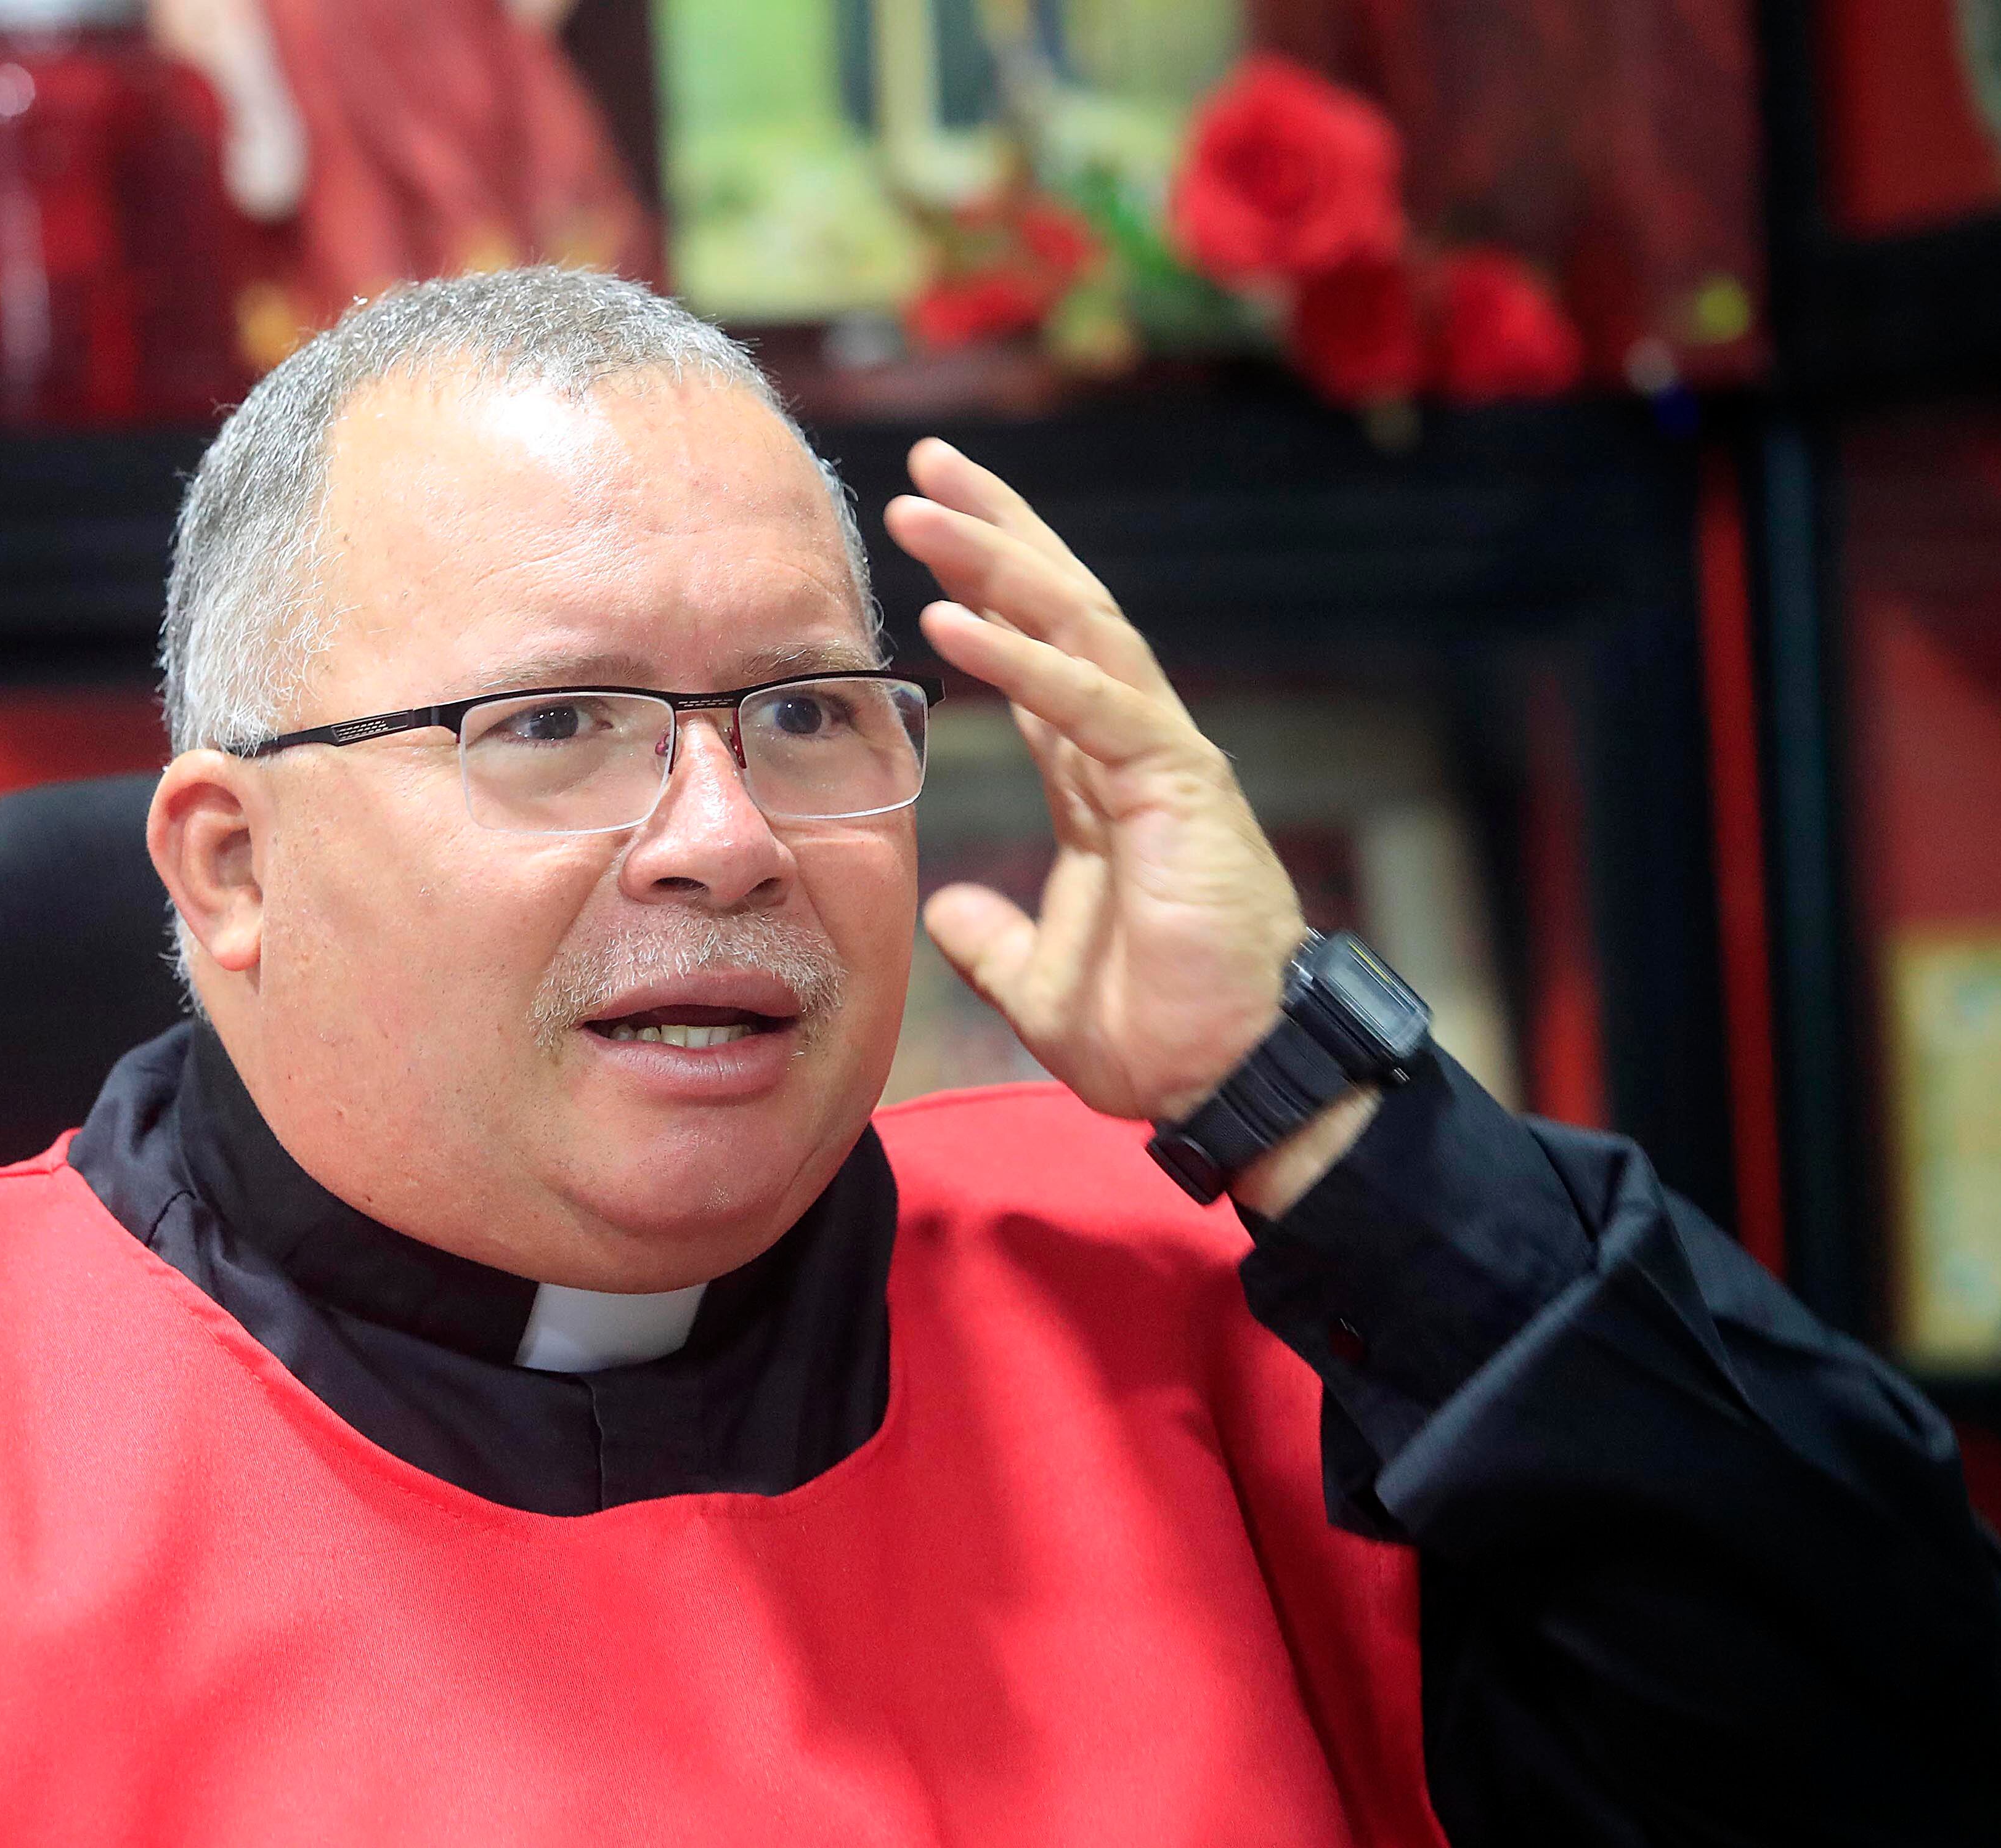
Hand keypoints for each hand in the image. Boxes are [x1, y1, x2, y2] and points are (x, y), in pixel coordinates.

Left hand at [883, 438, 1308, 1132]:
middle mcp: (1133, 749)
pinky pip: (1090, 706)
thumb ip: (991, 939)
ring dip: (996, 562)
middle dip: (993, 531)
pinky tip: (956, 618)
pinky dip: (1022, 660)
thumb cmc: (1160, 1034)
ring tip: (921, 507)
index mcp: (1102, 780)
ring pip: (1075, 630)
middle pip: (1058, 612)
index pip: (1036, 658)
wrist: (1232, 1082)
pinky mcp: (1178, 787)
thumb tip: (945, 907)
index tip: (925, 529)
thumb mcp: (1040, 983)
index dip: (984, 590)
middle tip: (926, 463)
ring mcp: (1161, 759)